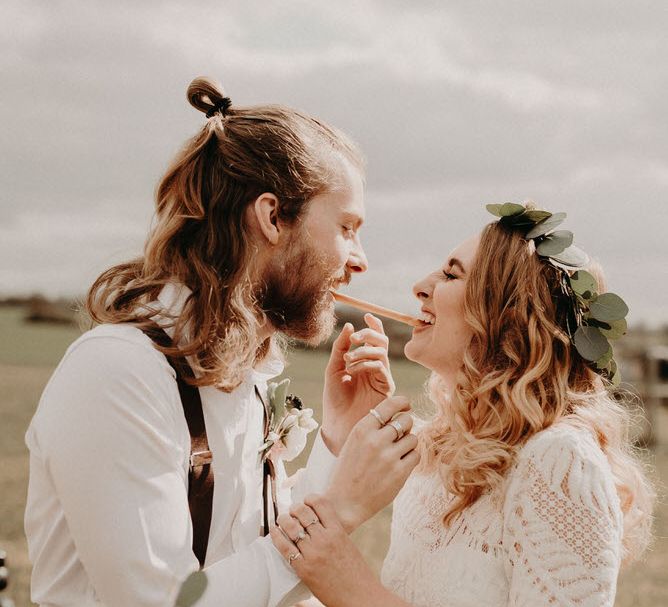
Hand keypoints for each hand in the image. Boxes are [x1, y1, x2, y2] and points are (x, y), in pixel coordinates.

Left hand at [271, 496, 383, 606]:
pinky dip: (277, 537)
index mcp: (338, 531)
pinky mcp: (304, 568)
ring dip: (284, 520)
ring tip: (282, 520)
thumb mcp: (347, 545)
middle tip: (292, 511)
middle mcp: (324, 539)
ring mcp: (313, 553)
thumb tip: (316, 524)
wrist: (359, 596)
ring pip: (291, 527)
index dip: (310, 499)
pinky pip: (285, 547)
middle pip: (303, 513)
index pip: (320, 503)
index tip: (306, 501)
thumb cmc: (356, 573)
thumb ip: (333, 533)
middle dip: (294, 508)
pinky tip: (275, 531)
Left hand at [321, 314, 394, 453]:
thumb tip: (350, 324)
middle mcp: (375, 368)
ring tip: (347, 361)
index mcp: (364, 361)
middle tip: (354, 338)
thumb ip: (340, 347)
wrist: (337, 424)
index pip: (374, 339)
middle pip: (381, 342)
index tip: (367, 315)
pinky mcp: (386, 389)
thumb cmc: (335, 399)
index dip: (374, 326)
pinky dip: (367, 363)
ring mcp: (381, 378)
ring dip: (363, 351)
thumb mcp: (333, 369)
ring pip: (381, 353)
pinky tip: (353, 371)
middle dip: (368, 335)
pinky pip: (381, 368)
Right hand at [325, 396, 419, 531]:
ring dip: (408, 444)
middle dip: (405, 426)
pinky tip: (400, 464)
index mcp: (362, 429)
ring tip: (397, 453)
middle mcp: (376, 440)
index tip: (406, 405)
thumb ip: (372, 428)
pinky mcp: (399, 473)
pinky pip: (415, 456)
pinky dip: (410, 458)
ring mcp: (388, 457)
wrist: (343, 503)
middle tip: (400, 435)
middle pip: (405, 420)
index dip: (402, 402)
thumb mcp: (353, 442)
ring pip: (413, 438)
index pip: (389, 405)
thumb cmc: (348, 470)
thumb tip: (400, 414)